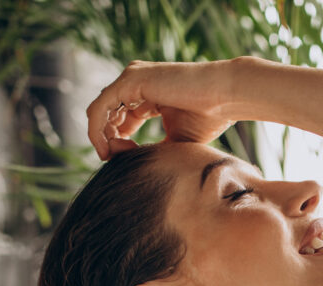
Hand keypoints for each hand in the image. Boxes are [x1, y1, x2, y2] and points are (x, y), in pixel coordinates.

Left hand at [86, 59, 242, 159]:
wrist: (225, 97)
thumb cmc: (209, 118)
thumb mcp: (174, 141)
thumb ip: (152, 150)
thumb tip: (135, 170)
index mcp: (146, 93)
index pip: (119, 118)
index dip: (116, 142)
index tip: (127, 161)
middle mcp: (136, 81)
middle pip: (107, 115)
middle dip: (107, 141)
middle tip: (116, 161)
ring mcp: (132, 77)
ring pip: (99, 112)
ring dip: (101, 138)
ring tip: (113, 156)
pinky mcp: (130, 80)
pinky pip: (100, 108)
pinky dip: (97, 130)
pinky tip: (107, 148)